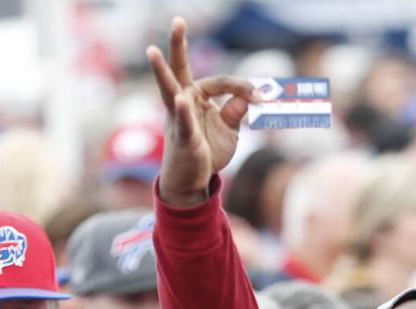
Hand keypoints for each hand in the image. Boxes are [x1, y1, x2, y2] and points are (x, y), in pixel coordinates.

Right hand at [147, 17, 255, 207]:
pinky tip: (181, 99)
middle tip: (177, 21)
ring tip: (152, 51)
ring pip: (170, 90)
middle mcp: (183, 101)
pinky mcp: (182, 137)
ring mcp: (178, 118)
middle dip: (177, 44)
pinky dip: (183, 111)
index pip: (222, 82)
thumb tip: (251, 97)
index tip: (262, 98)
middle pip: (179, 68)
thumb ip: (236, 111)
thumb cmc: (207, 152)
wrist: (192, 181)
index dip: (244, 88)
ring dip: (162, 72)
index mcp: (196, 96)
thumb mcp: (228, 130)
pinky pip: (183, 121)